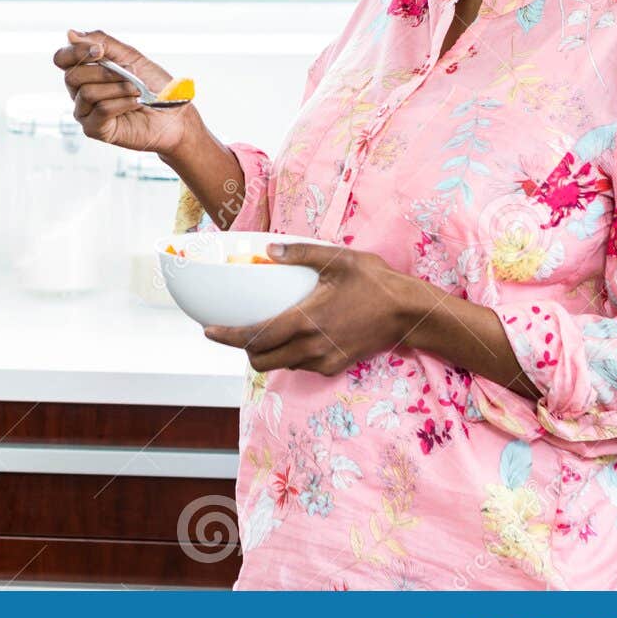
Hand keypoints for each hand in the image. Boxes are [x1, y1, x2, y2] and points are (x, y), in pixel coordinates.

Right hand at [53, 28, 197, 154]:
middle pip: (72, 76)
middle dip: (105, 72)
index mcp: (86, 71)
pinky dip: (122, 103)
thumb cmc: (153, 85)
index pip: (62, 58)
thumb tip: (70, 34)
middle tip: (131, 73)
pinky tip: (136, 103)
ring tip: (137, 90)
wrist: (173, 114)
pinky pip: (100, 110)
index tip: (100, 51)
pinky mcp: (94, 129)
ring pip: (88, 93)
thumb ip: (102, 43)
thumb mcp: (129, 56)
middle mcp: (80, 91)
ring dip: (118, 88)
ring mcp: (85, 112)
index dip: (76, 52)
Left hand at [203, 241, 433, 376]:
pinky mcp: (335, 367)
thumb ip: (300, 254)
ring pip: (280, 365)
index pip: (255, 337)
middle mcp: (310, 347)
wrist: (408, 313)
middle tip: (241, 329)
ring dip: (269, 352)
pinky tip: (298, 334)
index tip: (208, 331)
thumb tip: (270, 250)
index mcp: (304, 320)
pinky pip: (301, 365)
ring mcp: (323, 360)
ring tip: (271, 328)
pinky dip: (291, 354)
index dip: (227, 337)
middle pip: (260, 361)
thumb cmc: (374, 281)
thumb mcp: (337, 259)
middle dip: (245, 348)